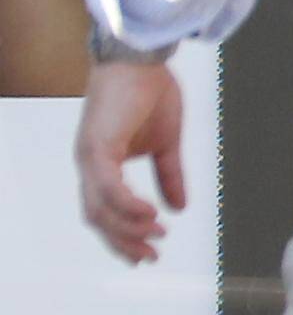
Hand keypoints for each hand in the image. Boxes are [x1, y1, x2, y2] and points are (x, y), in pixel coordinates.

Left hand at [76, 56, 186, 265]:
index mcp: (102, 164)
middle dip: (123, 241)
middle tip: (150, 256)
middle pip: (97, 217)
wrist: (142, 59)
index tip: (148, 252)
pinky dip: (128, 205)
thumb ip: (170, 175)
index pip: (105, 210)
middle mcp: (89, 164)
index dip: (123, 235)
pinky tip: (150, 214)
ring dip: (128, 227)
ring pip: (99, 208)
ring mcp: (89, 157)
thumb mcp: (167, 143)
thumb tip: (180, 206)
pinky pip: (108, 187)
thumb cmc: (150, 91)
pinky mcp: (97, 147)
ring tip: (157, 232)